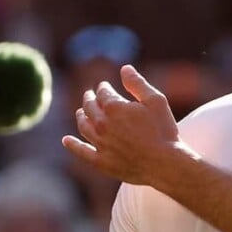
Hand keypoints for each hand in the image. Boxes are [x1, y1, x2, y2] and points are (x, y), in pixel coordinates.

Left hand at [62, 64, 185, 187]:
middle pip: (89, 107)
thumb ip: (138, 84)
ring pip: (84, 126)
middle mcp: (102, 124)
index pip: (103, 92)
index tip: (105, 86)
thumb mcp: (156, 101)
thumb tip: (124, 68)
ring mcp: (100, 143)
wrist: (164, 163)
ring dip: (81, 116)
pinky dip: (72, 145)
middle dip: (89, 99)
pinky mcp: (101, 161)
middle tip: (89, 95)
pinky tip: (66, 140)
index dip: (103, 87)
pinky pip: (82, 151)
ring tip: (80, 112)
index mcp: (114, 107)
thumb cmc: (164, 130)